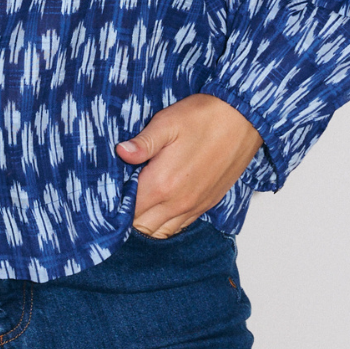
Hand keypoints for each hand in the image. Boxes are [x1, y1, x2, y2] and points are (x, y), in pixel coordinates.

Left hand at [114, 93, 262, 238]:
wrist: (245, 119)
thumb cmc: (204, 117)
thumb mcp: (167, 122)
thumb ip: (142, 143)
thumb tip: (120, 153)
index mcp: (162, 183)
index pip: (127, 211)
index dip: (113, 206)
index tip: (104, 194)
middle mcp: (178, 202)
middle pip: (140, 226)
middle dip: (126, 216)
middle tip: (117, 197)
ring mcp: (194, 206)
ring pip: (160, 231)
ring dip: (145, 222)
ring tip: (136, 203)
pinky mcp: (207, 204)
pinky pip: (179, 226)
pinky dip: (165, 223)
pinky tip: (159, 206)